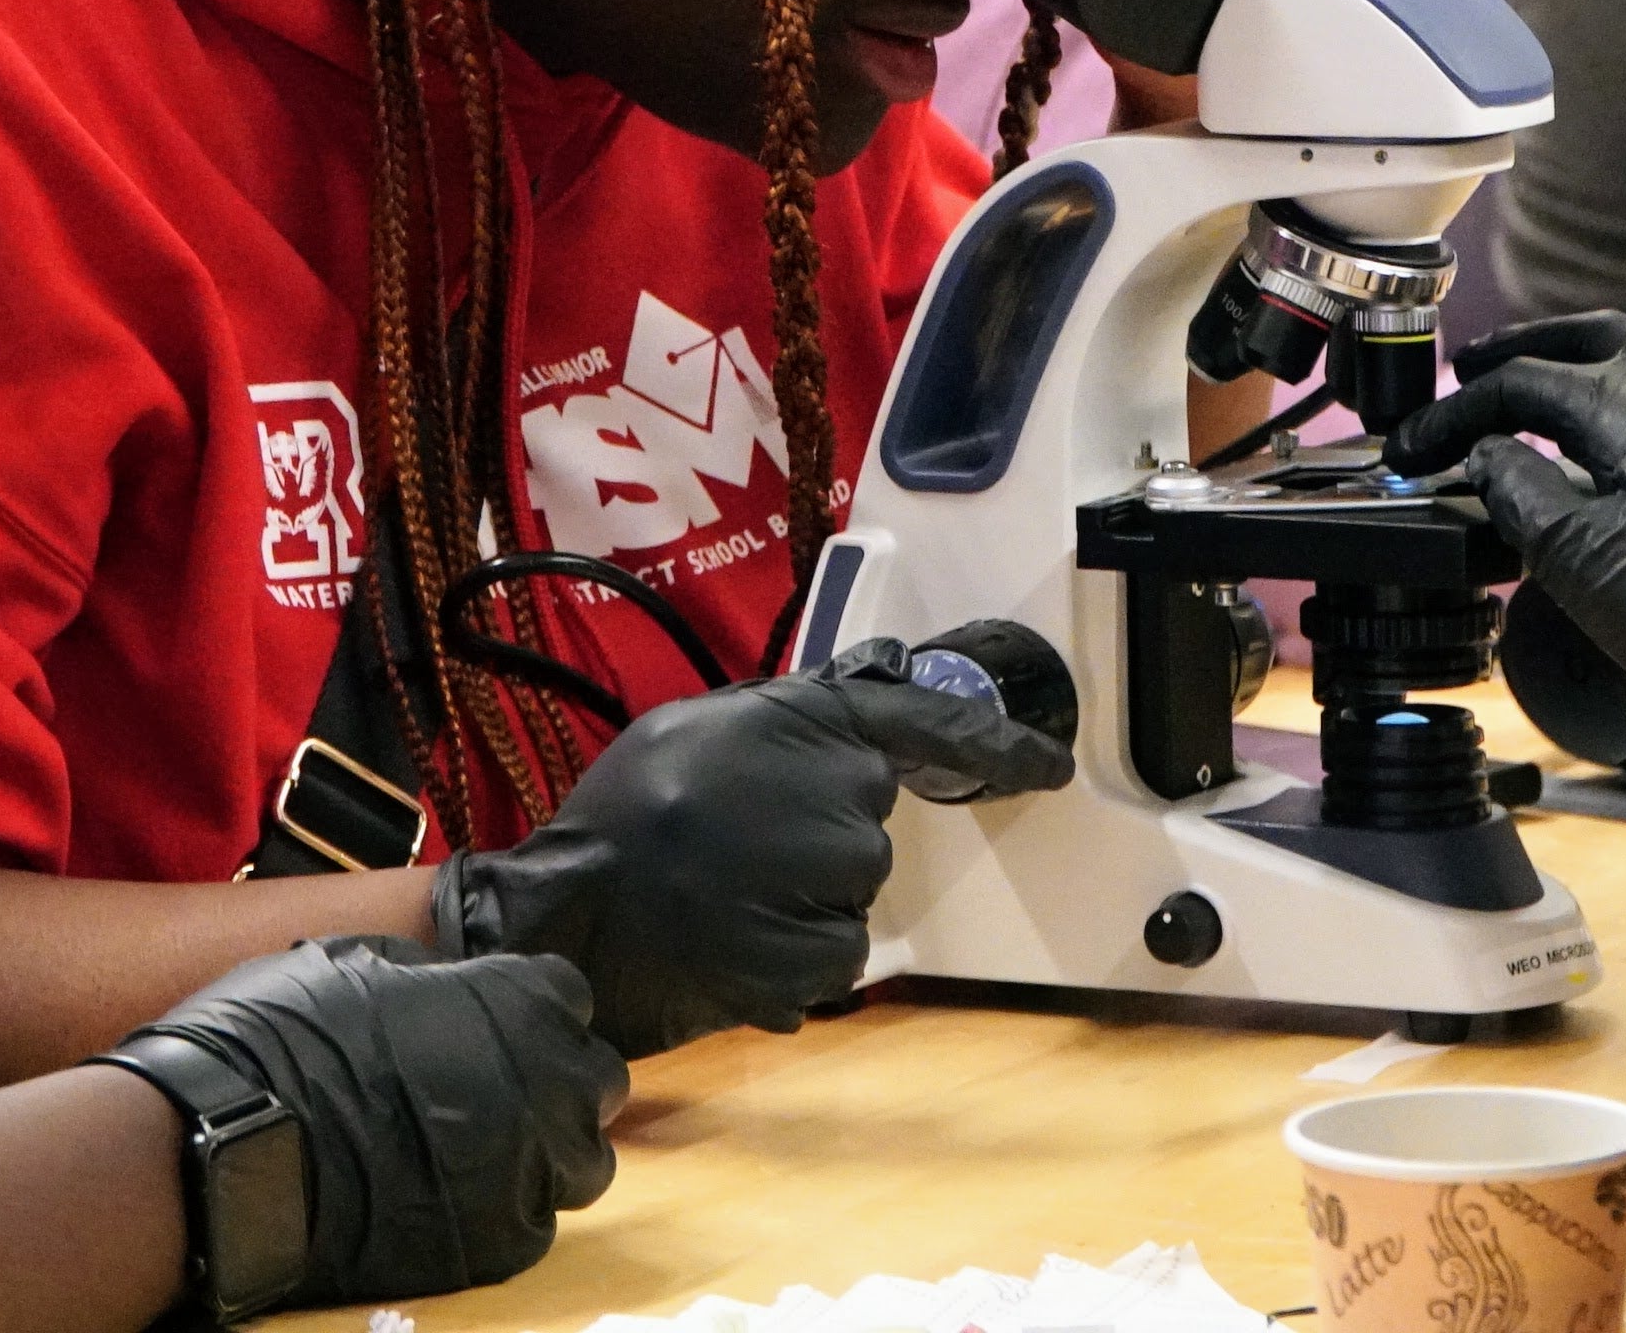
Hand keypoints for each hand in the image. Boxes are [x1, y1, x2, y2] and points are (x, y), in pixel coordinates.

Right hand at [126, 934, 623, 1302]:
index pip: (568, 997)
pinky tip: (446, 1200)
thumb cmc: (285, 1039)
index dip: (525, 1010)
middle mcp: (551, 1086)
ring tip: (477, 1152)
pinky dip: (501, 1212)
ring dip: (544, 1152)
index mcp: (524, 1002)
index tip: (490, 1026)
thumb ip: (428, 975)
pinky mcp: (501, 1245)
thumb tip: (438, 986)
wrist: (235, 1146)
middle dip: (556, 1082)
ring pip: (581, 1163)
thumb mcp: (355, 961)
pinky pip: (531, 1225)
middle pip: (594, 1083)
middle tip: (493, 1090)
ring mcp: (531, 1171)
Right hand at [433, 662, 1073, 1056]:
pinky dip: (795, 948)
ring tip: (725, 887)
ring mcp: (838, 881)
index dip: (1000, 748)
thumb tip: (884, 669)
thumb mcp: (705, 723)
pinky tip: (737, 933)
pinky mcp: (822, 956)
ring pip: (851, 886)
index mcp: (815, 726)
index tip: (1050, 764)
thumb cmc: (630, 808)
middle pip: (869, 818)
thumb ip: (801, 707)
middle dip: (817, 827)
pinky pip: (836, 949)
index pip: (931, 727)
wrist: (575, 911)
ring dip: (804, 890)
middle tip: (737, 837)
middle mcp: (844, 797)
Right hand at [1381, 310, 1625, 779]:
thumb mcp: (1583, 564)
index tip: (1416, 451)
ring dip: (1586, 376)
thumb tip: (1488, 456)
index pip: (1524, 384)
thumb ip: (1522, 495)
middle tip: (1477, 368)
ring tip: (1546, 407)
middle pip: (1595, 340)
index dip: (1457, 414)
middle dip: (1529, 349)